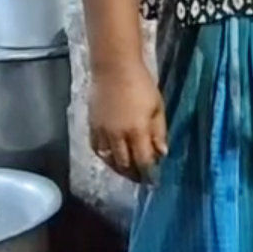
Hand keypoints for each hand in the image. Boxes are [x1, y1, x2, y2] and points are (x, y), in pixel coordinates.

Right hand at [88, 62, 166, 184]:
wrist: (114, 69)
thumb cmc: (142, 85)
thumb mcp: (158, 108)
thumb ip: (159, 133)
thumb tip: (161, 154)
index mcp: (137, 131)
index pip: (143, 161)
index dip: (149, 174)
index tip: (154, 182)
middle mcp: (117, 136)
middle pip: (125, 164)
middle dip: (134, 174)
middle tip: (142, 179)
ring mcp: (102, 132)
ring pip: (109, 160)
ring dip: (119, 169)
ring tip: (128, 172)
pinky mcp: (91, 127)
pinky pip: (97, 150)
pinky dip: (105, 158)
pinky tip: (113, 158)